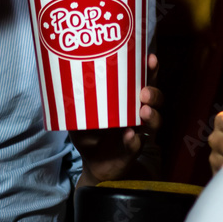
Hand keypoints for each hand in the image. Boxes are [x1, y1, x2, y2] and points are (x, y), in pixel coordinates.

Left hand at [73, 54, 161, 186]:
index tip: (151, 58)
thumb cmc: (89, 133)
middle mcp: (138, 112)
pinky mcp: (133, 150)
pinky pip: (138, 144)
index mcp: (128, 99)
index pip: (143, 81)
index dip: (150, 69)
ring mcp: (139, 131)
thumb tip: (66, 82)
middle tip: (144, 92)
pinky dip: (134, 140)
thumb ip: (76, 103)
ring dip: (151, 115)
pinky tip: (129, 136)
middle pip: (156, 98)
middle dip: (154, 93)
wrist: (93, 163)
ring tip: (143, 111)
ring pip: (155, 121)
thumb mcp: (79, 115)